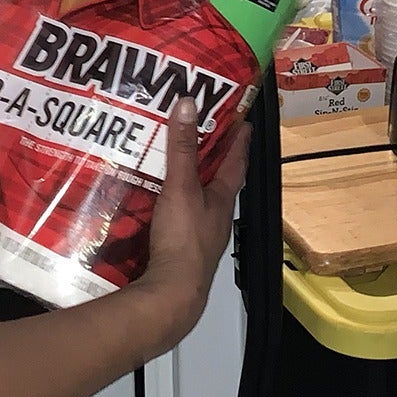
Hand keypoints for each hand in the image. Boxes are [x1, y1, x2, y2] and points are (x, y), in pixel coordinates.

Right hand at [137, 98, 250, 343]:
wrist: (172, 294)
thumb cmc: (184, 238)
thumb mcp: (182, 187)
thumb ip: (182, 147)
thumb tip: (188, 102)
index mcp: (224, 199)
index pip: (236, 161)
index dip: (239, 139)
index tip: (242, 119)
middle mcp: (216, 217)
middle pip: (218, 180)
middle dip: (211, 158)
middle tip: (199, 132)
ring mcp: (200, 236)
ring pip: (198, 200)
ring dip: (190, 182)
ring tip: (172, 162)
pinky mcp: (181, 250)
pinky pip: (178, 217)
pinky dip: (170, 204)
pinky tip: (154, 199)